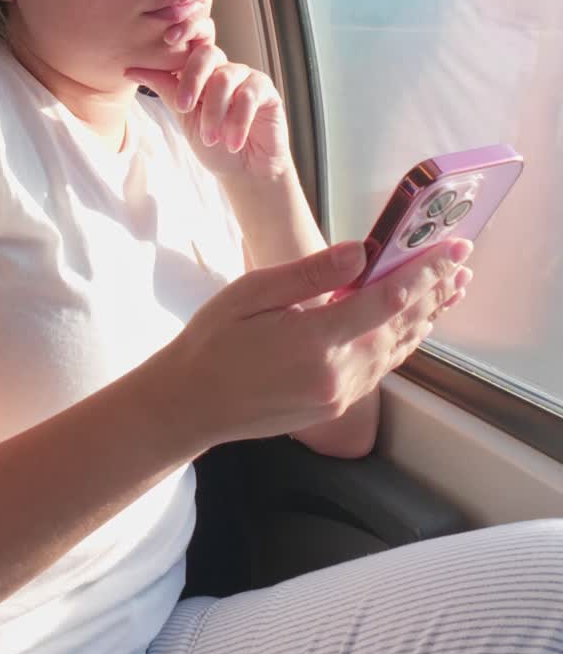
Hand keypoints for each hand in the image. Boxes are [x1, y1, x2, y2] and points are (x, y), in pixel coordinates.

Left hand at [126, 14, 290, 179]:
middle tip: (184, 107)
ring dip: (214, 113)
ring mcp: (246, 78)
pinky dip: (238, 121)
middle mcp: (224, 69)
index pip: (193, 42)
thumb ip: (166, 89)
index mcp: (202, 72)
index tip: (168, 39)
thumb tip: (130, 69)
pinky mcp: (266, 91)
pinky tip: (233, 142)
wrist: (244, 173)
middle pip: (208, 54)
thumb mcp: (184, 116)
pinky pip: (249, 95)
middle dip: (192, 79)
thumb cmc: (214, 145)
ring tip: (211, 139)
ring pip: (225, 79)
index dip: (185, 31)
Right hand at [161, 236, 472, 448]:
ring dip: (426, 317)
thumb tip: (362, 252)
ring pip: (397, 351)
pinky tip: (411, 326)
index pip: (387, 298)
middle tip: (461, 261)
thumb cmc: (214, 341)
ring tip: (450, 289)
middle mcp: (337, 374)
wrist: (191, 404)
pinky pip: (381, 369)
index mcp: (316, 341)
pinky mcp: (335, 406)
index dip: (425, 270)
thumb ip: (311, 274)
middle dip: (435, 291)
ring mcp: (339, 395)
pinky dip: (403, 342)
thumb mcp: (253, 292)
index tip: (451, 247)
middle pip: (402, 326)